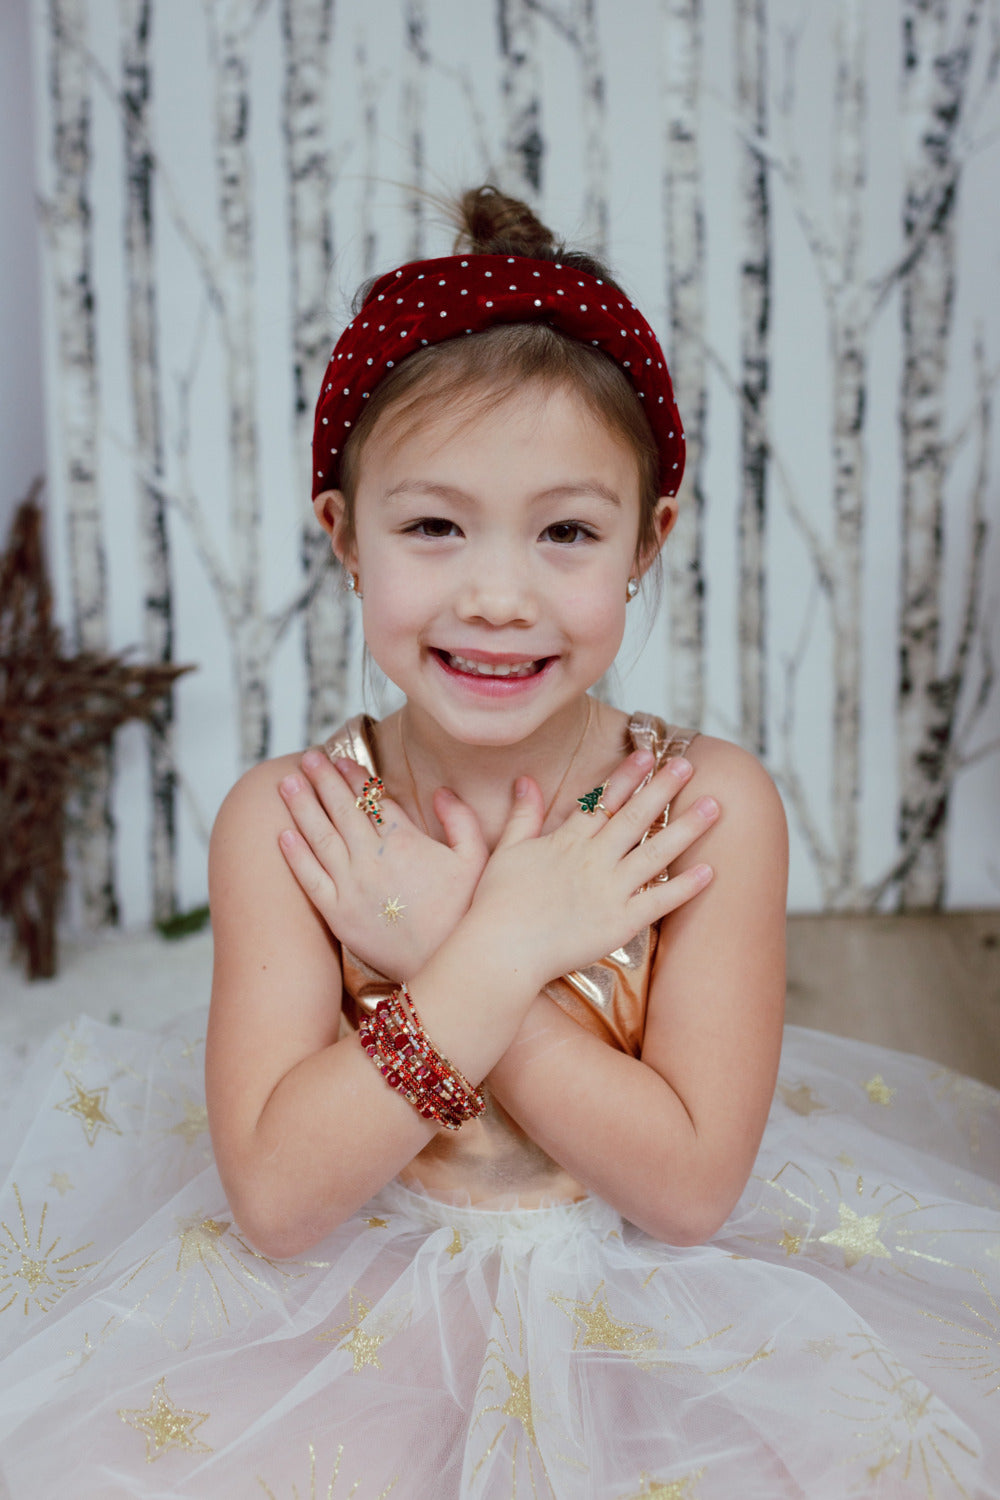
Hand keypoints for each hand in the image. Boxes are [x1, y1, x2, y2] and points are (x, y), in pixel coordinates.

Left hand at [278, 750, 487, 978]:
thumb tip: (440, 791)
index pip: (372, 799)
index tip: (341, 760)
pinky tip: (282, 835)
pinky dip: (295, 855)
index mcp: (404, 841)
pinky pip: (309, 878)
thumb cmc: (465, 913)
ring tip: (286, 784)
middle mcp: (372, 858)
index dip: (355, 777)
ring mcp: (350, 886)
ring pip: (319, 837)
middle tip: (307, 759)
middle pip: (341, 809)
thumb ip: (460, 820)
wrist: (448, 966)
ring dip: (301, 806)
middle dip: (322, 780)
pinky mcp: (337, 915)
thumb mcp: (477, 860)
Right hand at [466, 750, 717, 991]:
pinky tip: (709, 871)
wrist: (500, 950)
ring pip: (656, 853)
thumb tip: (525, 781)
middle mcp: (593, 860)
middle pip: (636, 817)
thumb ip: (522, 816)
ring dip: (686, 828)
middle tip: (689, 765)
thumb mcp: (506, 851)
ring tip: (715, 806)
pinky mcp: (620, 923)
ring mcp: (610, 891)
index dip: (627, 776)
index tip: (648, 754)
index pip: (604, 802)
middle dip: (663, 788)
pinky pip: (659, 902)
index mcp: (567, 842)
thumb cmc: (496, 905)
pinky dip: (685, 887)